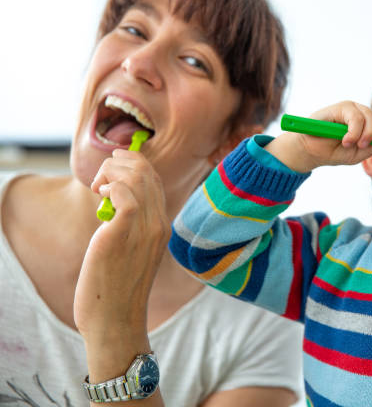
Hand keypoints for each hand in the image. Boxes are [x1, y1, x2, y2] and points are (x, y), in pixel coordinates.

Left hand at [74, 149, 169, 362]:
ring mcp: (144, 230)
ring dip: (111, 171)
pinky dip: (111, 185)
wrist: (116, 320)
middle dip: (120, 162)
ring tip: (98, 186)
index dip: (133, 164)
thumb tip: (112, 202)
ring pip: (137, 177)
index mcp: (162, 227)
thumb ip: (130, 226)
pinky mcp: (122, 235)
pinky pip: (124, 195)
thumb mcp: (132, 251)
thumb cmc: (118, 288)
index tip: (113, 170)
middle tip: (100, 177)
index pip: (155, 179)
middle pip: (147, 172)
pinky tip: (99, 195)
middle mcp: (158, 225)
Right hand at [266, 101, 371, 171]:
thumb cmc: (332, 152)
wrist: (309, 151)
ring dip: (366, 134)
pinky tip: (346, 140)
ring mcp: (352, 110)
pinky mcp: (340, 107)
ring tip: (354, 145)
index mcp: (368, 126)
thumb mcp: (357, 154)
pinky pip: (355, 116)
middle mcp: (362, 115)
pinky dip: (353, 130)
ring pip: (370, 117)